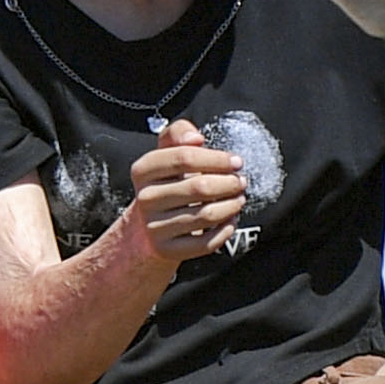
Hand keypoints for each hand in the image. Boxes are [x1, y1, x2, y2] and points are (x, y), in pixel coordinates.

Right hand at [121, 120, 247, 266]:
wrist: (149, 225)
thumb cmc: (168, 182)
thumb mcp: (167, 153)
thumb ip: (179, 134)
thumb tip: (196, 138)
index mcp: (143, 169)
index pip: (184, 157)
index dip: (217, 158)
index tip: (236, 161)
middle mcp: (145, 198)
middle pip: (199, 187)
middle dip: (229, 183)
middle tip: (241, 181)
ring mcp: (154, 227)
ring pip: (206, 215)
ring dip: (231, 206)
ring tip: (239, 198)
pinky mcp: (167, 250)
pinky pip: (205, 242)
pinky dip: (225, 230)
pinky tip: (230, 219)